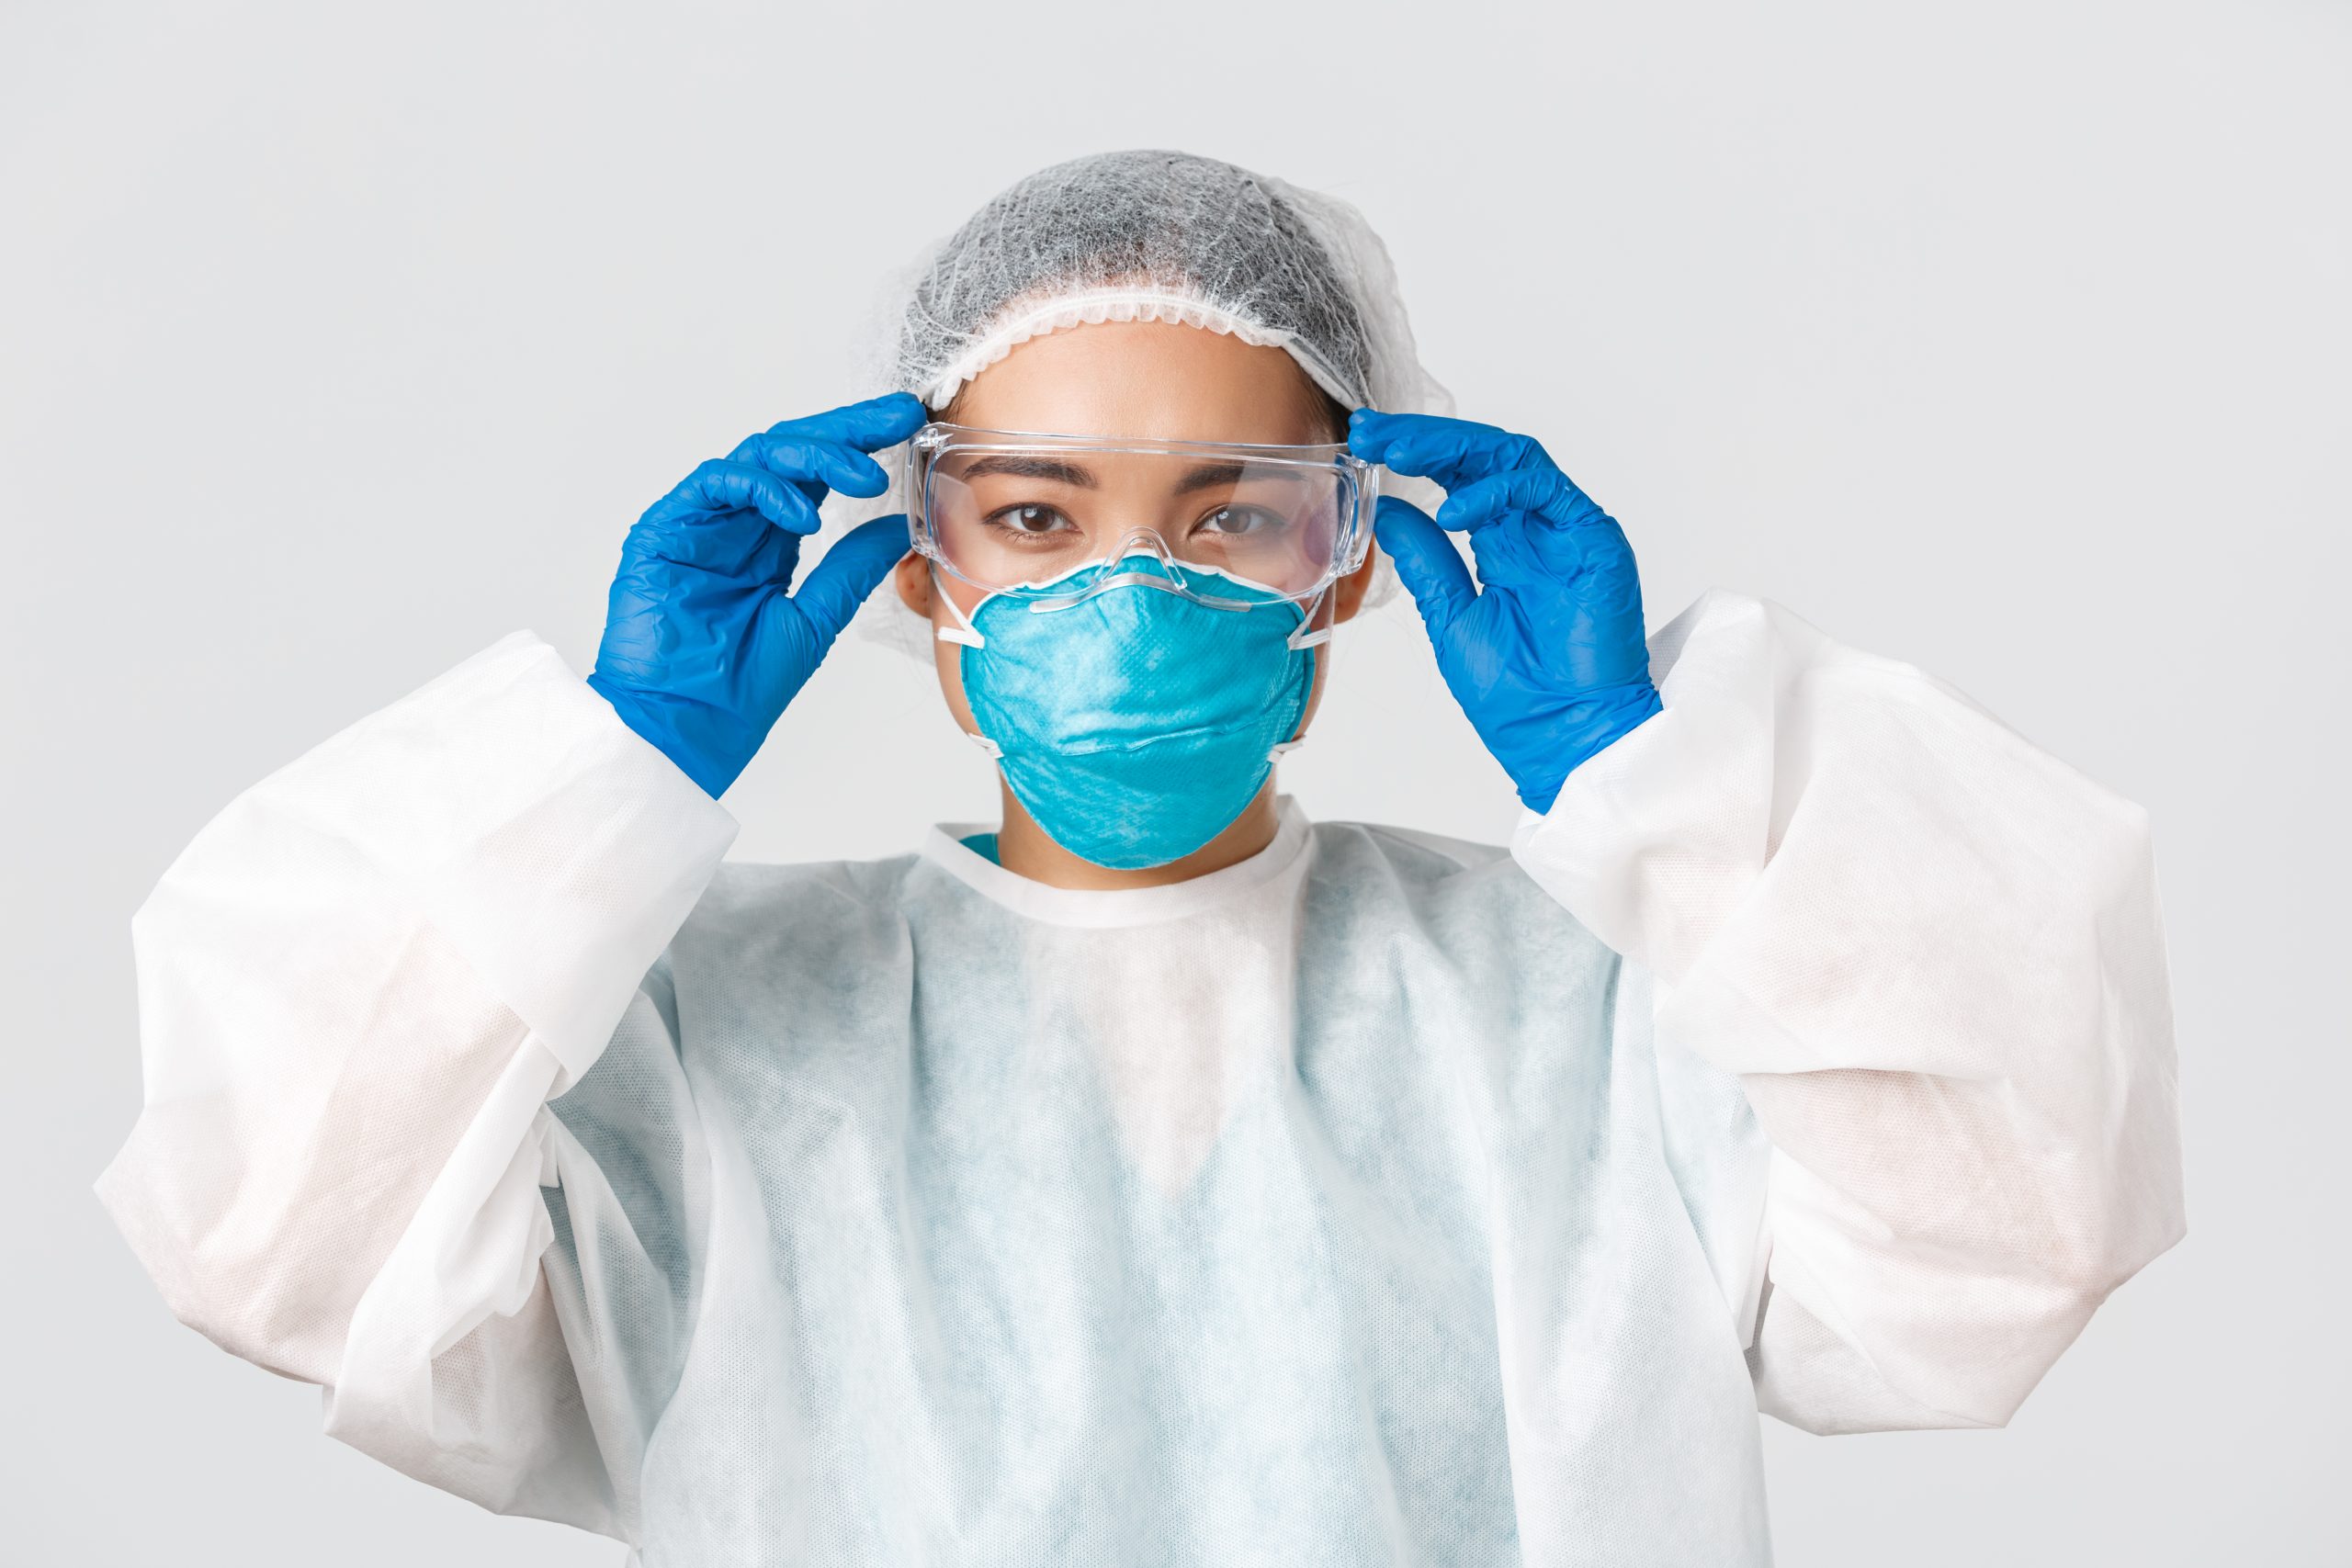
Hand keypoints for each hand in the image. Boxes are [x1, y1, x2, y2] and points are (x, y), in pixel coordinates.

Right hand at [588, 393, 925, 796]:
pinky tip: (806, 514)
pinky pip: (716, 483)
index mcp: (770, 541)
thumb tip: (901, 527)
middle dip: (846, 429)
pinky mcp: (665, 529)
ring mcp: (700, 522)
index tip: (908, 424)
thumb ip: (851, 568)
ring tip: (862, 478)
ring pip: (757, 456)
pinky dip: (764, 489)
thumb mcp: (815, 619)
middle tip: (895, 417)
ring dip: (814, 456)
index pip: (817, 475)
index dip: (860, 444)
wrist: (687, 728)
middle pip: (790, 452)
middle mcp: (736, 523)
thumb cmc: (740, 688)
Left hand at [1349, 411, 1660, 813]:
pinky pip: (1545, 490)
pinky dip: (1497, 490)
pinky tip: (1452, 511)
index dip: (1412, 453)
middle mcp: (1535, 530)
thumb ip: (1427, 560)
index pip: (1457, 478)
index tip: (1364, 440)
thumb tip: (1389, 511)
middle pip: (1481, 458)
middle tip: (1372, 430)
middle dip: (1423, 438)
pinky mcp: (1595, 540)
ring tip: (1399, 450)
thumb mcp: (1451, 616)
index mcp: (1502, 546)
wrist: (1563, 738)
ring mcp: (1566, 531)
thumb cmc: (1516, 694)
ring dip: (1453, 448)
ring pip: (1512, 458)